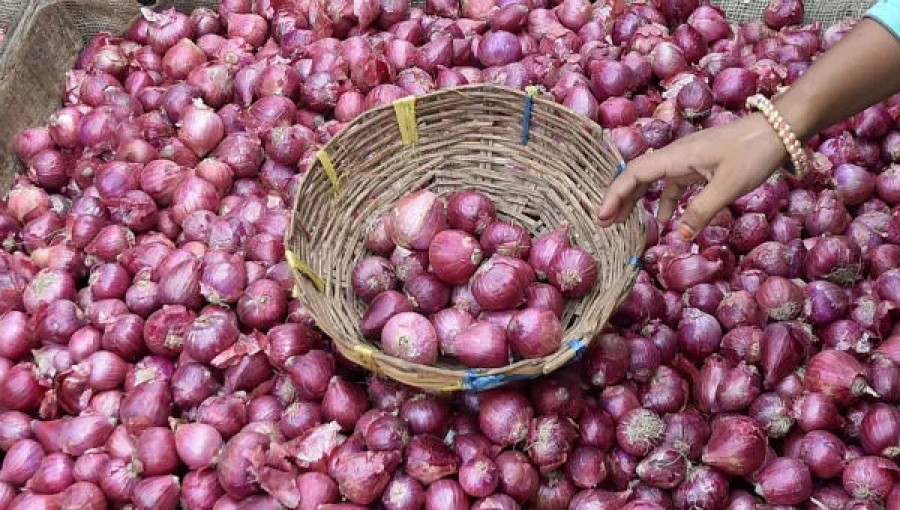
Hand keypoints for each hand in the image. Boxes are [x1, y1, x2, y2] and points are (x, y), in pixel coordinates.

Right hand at [597, 113, 787, 239]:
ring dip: (638, 201)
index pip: (634, 174)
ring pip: (654, 181)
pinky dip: (665, 202)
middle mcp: (676, 156)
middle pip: (638, 176)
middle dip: (620, 199)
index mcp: (676, 157)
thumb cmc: (754, 152)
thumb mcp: (728, 186)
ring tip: (625, 223)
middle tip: (605, 223)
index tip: (603, 216)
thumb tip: (678, 237)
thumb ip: (701, 212)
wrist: (780, 128)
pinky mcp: (701, 165)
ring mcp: (688, 160)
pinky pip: (674, 185)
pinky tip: (666, 220)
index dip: (615, 195)